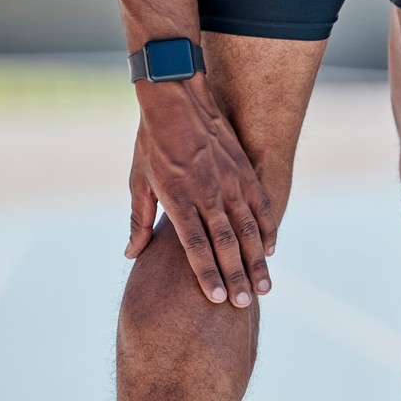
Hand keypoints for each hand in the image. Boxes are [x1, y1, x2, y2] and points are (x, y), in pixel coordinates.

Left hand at [127, 75, 276, 306]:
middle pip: (226, 244)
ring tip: (264, 287)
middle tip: (244, 304)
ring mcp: (230, 182)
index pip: (195, 246)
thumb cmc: (151, 143)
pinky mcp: (244, 171)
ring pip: (248, 229)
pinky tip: (269, 250)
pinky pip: (261, 206)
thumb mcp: (138, 182)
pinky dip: (267, 229)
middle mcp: (208, 194)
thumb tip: (132, 255)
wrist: (176, 97)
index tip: (216, 298)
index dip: (207, 274)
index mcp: (179, 200)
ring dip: (257, 261)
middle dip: (236, 277)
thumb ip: (139, 222)